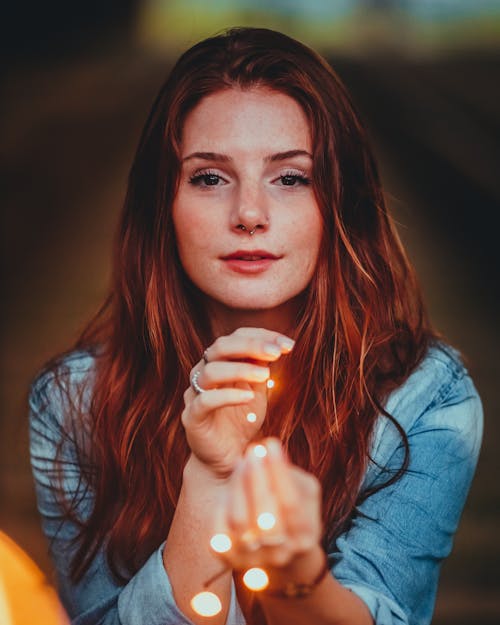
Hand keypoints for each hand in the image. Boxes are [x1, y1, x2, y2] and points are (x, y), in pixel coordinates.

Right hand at [182, 328, 293, 476]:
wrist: (226, 457)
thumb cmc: (241, 420)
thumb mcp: (257, 391)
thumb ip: (262, 369)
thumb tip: (279, 345)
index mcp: (219, 362)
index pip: (236, 337)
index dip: (262, 336)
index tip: (288, 344)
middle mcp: (203, 373)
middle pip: (220, 347)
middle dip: (251, 346)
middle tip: (276, 352)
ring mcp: (194, 394)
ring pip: (211, 371)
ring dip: (241, 369)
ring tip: (266, 375)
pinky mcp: (192, 417)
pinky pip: (205, 401)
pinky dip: (228, 396)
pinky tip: (249, 397)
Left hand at [212, 438, 323, 584]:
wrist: (280, 554)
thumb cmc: (293, 512)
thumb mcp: (304, 494)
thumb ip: (292, 474)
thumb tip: (272, 450)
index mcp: (304, 537)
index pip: (291, 505)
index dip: (279, 472)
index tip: (270, 444)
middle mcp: (280, 554)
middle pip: (264, 516)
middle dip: (256, 477)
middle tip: (253, 450)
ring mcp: (253, 560)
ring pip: (239, 520)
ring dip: (239, 484)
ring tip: (242, 462)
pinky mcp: (228, 559)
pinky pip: (219, 529)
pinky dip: (224, 503)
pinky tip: (233, 484)